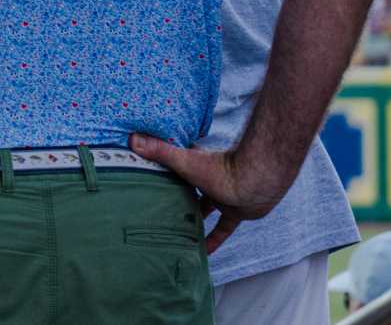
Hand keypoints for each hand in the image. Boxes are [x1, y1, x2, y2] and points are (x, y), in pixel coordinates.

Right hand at [128, 133, 288, 253]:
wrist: (257, 184)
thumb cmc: (223, 169)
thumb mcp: (185, 161)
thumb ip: (161, 151)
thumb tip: (133, 138)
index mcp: (196, 164)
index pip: (175, 163)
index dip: (163, 167)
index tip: (147, 173)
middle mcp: (208, 179)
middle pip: (189, 188)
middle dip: (176, 196)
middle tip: (158, 207)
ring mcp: (221, 196)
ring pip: (205, 208)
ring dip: (194, 218)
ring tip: (176, 229)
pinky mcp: (234, 213)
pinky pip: (222, 228)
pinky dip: (214, 239)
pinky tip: (205, 251)